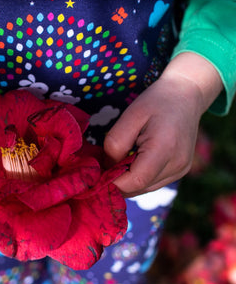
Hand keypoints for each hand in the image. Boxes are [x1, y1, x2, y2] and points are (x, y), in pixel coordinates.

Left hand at [103, 52, 222, 196]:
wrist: (186, 94)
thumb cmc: (156, 101)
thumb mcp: (130, 116)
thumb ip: (115, 144)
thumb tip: (106, 168)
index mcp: (165, 149)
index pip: (134, 182)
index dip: (111, 181)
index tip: (96, 171)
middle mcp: (177, 165)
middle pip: (138, 188)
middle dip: (117, 181)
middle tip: (104, 163)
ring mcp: (181, 171)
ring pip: (144, 189)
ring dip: (128, 179)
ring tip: (122, 157)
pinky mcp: (181, 171)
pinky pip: (153, 183)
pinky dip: (139, 176)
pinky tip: (135, 159)